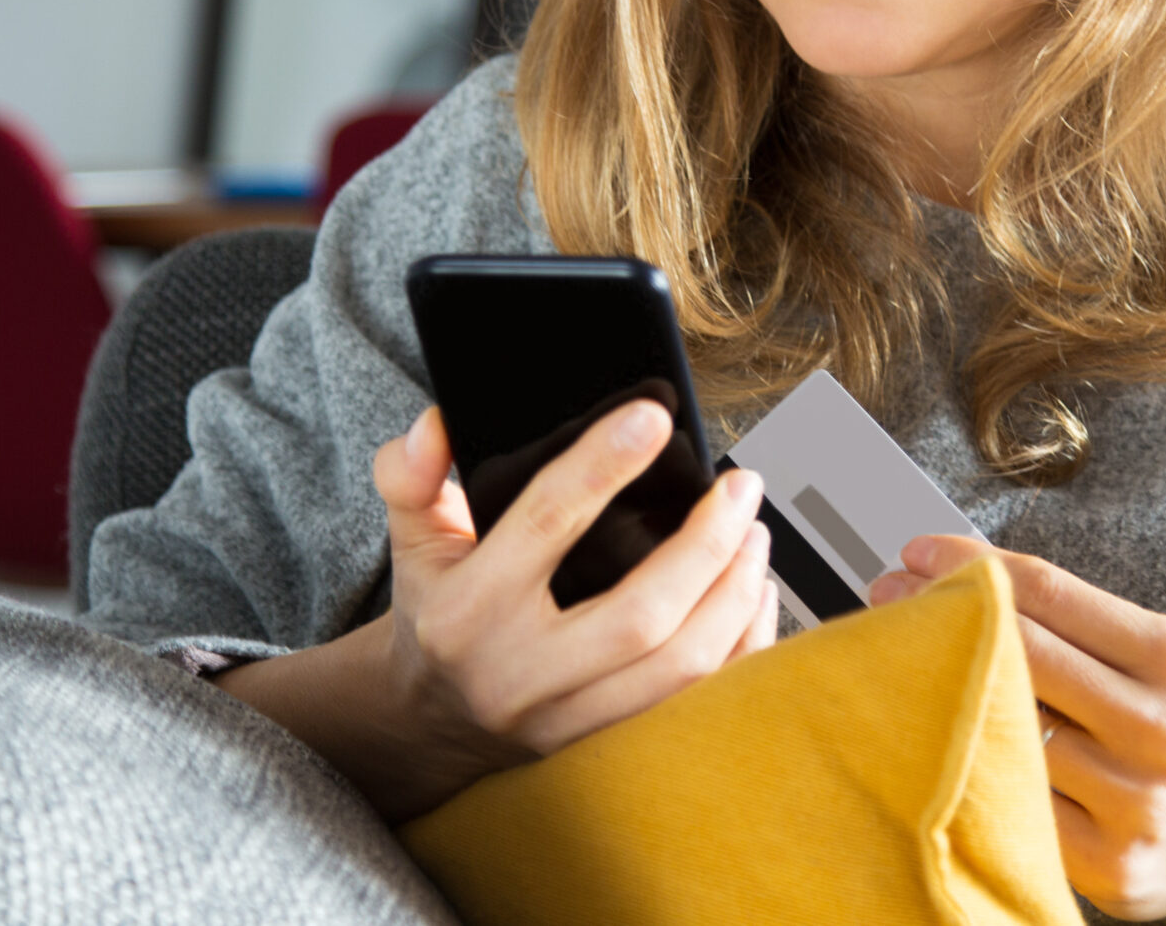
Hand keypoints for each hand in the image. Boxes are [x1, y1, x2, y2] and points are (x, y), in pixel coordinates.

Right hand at [361, 401, 775, 817]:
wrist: (434, 720)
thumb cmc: (440, 609)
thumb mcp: (412, 538)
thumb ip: (411, 474)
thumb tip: (437, 424)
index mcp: (469, 610)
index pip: (545, 525)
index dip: (602, 466)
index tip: (654, 416)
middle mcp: (519, 675)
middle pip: (639, 614)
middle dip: (706, 544)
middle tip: (741, 485)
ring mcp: (568, 723)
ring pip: (679, 668)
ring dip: (733, 594)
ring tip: (754, 533)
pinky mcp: (609, 749)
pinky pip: (699, 705)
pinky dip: (741, 646)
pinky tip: (754, 593)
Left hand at [869, 537, 1165, 924]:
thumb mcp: (1158, 659)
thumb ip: (1077, 622)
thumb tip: (963, 576)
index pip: (1049, 593)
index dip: (971, 564)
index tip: (917, 553)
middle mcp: (1159, 731)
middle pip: (1020, 654)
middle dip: (941, 614)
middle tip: (889, 595)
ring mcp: (1133, 804)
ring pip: (1007, 732)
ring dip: (942, 690)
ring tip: (902, 663)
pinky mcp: (1106, 867)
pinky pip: (1013, 803)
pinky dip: (969, 766)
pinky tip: (937, 741)